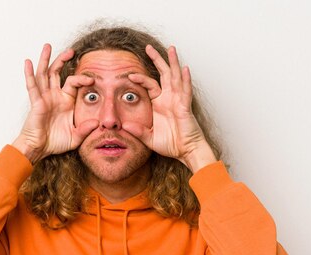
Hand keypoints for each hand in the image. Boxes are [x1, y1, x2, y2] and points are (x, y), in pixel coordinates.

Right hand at [13, 44, 98, 163]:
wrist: (40, 149)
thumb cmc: (55, 142)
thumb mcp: (76, 136)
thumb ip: (86, 129)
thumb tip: (97, 122)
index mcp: (65, 101)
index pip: (73, 83)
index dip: (82, 79)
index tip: (92, 79)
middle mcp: (54, 96)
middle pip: (57, 72)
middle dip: (63, 60)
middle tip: (71, 50)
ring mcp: (44, 97)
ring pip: (44, 74)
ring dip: (45, 59)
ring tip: (48, 46)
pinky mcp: (36, 102)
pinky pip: (32, 86)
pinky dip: (29, 74)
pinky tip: (28, 62)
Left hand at [124, 45, 216, 172]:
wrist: (185, 151)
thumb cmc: (171, 144)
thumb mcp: (149, 138)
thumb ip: (138, 131)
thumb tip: (125, 126)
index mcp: (159, 103)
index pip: (149, 85)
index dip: (140, 78)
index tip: (129, 75)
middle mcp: (169, 98)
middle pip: (163, 74)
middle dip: (157, 60)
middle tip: (148, 47)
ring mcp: (178, 101)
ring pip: (175, 77)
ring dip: (173, 63)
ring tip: (171, 48)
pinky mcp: (185, 107)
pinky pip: (186, 91)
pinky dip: (185, 80)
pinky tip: (185, 69)